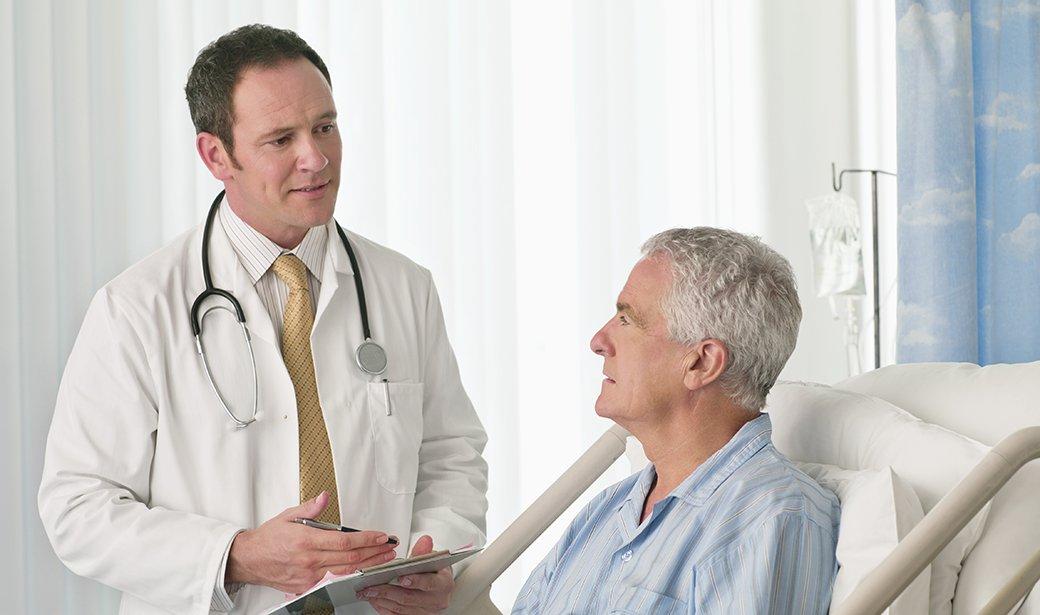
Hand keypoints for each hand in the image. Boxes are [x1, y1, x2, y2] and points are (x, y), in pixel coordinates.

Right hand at [225, 491, 397, 593]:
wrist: (249, 560)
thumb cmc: (269, 538)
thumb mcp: (288, 516)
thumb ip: (310, 508)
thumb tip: (324, 497)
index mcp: (307, 541)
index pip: (345, 542)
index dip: (367, 540)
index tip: (381, 536)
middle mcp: (309, 560)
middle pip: (350, 559)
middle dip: (374, 552)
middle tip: (390, 547)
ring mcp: (309, 576)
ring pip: (345, 572)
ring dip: (368, 564)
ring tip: (384, 558)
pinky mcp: (306, 587)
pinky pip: (333, 581)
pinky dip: (350, 575)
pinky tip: (363, 570)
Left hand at [358, 535, 454, 613]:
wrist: (438, 587)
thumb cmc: (435, 572)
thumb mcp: (432, 558)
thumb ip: (424, 551)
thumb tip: (424, 541)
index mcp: (444, 584)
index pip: (430, 583)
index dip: (415, 581)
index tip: (401, 577)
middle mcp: (437, 601)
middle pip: (409, 598)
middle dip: (388, 591)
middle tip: (372, 585)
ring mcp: (426, 612)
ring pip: (400, 609)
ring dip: (381, 600)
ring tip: (367, 591)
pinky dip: (382, 607)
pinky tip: (373, 599)